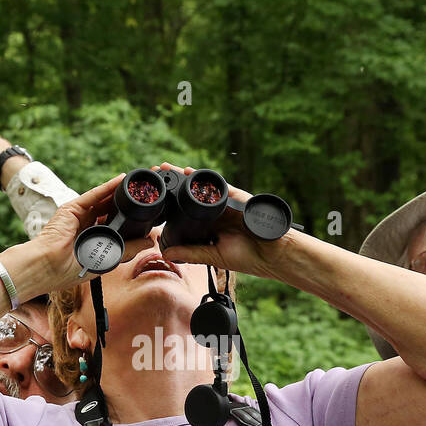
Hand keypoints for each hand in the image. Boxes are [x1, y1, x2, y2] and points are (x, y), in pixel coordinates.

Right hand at [21, 172, 151, 290]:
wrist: (48, 266)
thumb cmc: (71, 269)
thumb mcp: (107, 260)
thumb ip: (128, 249)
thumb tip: (150, 241)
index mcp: (93, 242)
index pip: (114, 227)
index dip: (128, 220)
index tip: (146, 214)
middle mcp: (86, 227)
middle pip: (110, 211)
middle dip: (126, 205)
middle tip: (144, 196)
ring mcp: (79, 216)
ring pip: (103, 201)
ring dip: (119, 193)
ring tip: (137, 186)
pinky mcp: (73, 208)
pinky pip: (94, 195)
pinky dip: (108, 187)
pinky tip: (121, 181)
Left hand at [153, 163, 290, 279]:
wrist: (273, 253)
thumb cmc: (249, 256)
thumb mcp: (214, 256)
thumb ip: (192, 253)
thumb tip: (167, 254)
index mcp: (209, 226)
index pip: (185, 213)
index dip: (169, 206)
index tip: (152, 201)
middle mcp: (215, 212)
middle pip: (188, 196)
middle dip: (171, 187)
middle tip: (152, 178)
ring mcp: (224, 203)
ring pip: (199, 187)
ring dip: (181, 178)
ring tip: (163, 169)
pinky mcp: (235, 197)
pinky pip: (216, 184)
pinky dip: (201, 178)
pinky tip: (186, 172)